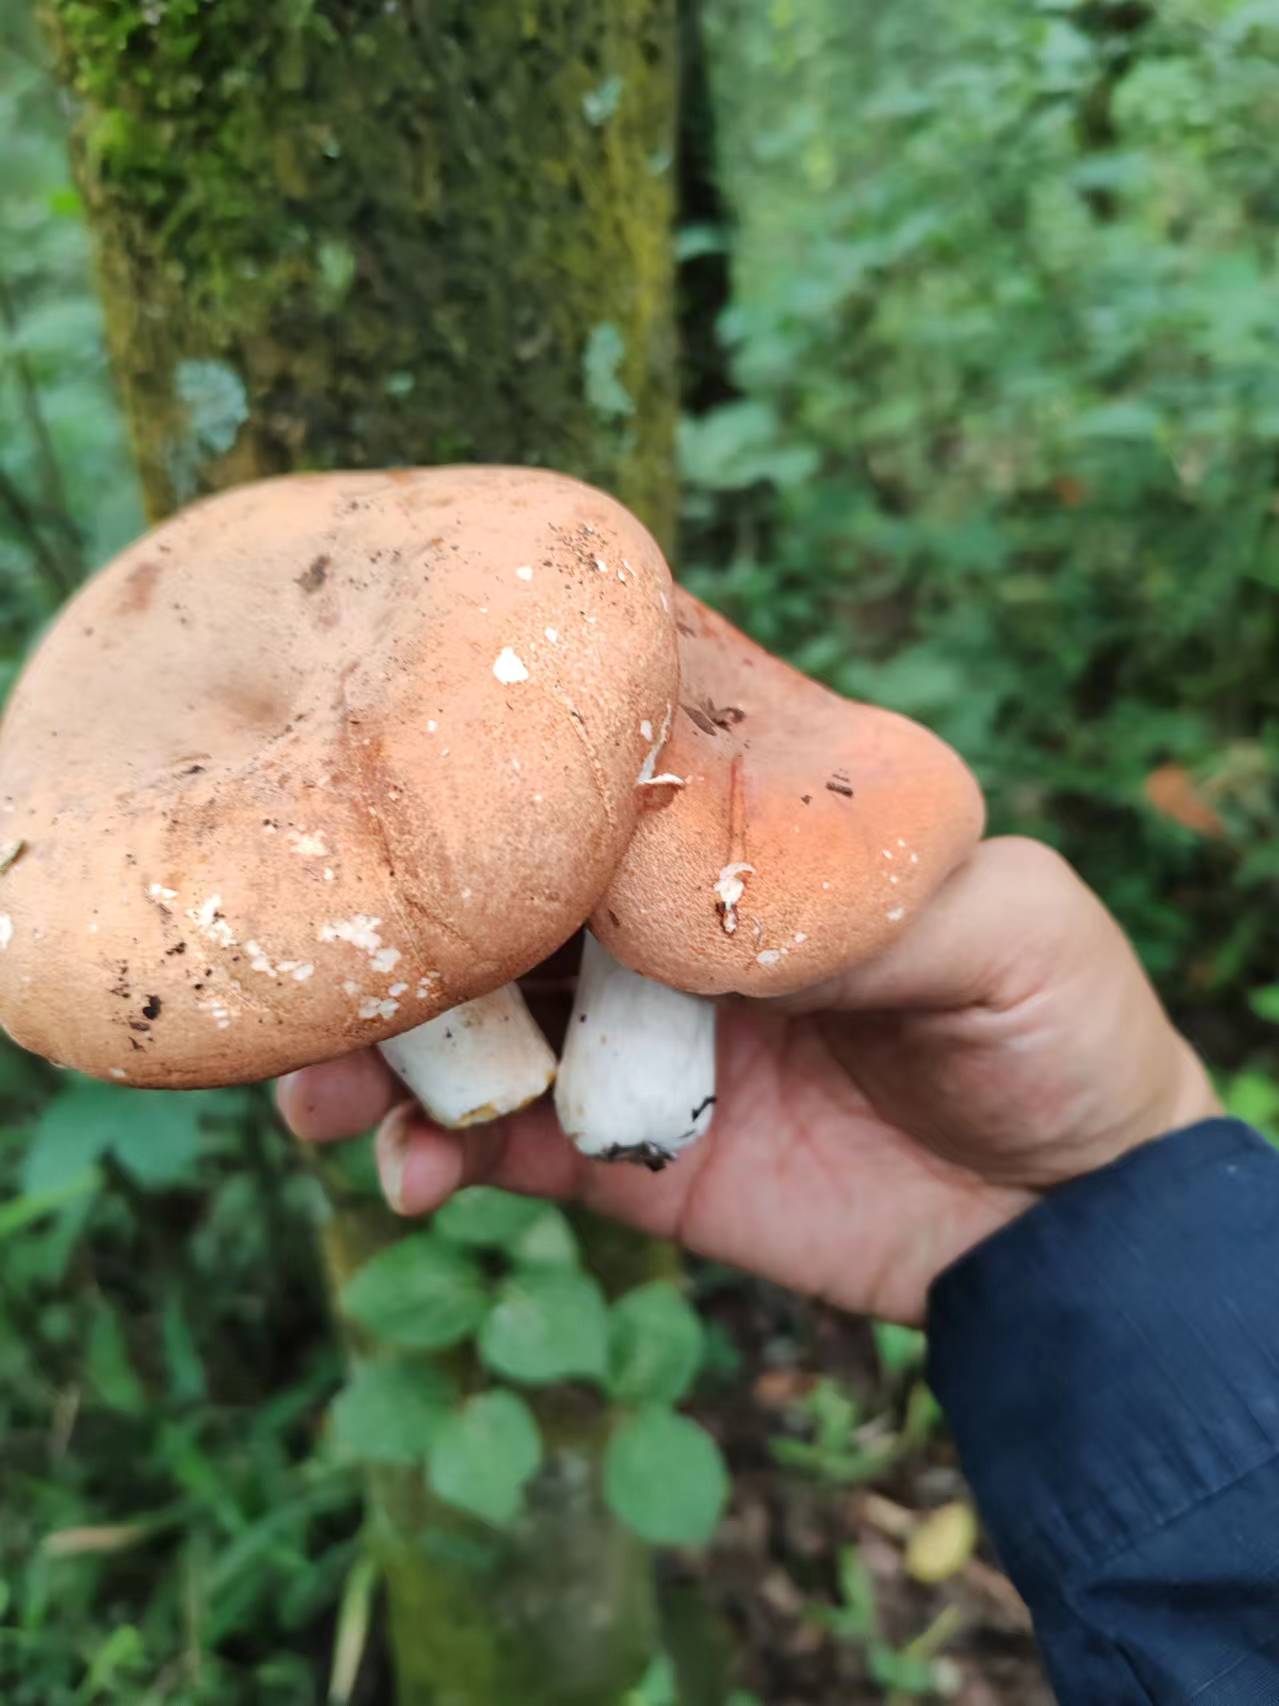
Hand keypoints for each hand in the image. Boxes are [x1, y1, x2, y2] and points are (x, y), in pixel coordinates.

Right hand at [278, 838, 1219, 1323]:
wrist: (1068, 1228)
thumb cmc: (1057, 1028)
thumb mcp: (1005, 925)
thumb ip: (863, 897)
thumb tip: (695, 896)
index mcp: (744, 832)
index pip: (602, 776)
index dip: (498, 768)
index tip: (391, 768)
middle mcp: (667, 925)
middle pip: (503, 898)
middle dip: (403, 923)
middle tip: (314, 958)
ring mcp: (632, 1039)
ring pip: (473, 1022)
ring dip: (381, 1048)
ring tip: (319, 1088)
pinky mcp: (617, 1155)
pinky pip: (499, 1148)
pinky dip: (437, 1155)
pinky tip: (413, 1176)